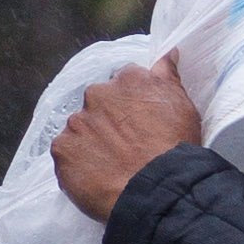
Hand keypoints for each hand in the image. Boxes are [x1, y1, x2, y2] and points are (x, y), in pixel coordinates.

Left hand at [52, 53, 203, 220]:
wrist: (157, 190)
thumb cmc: (175, 147)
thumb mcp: (182, 104)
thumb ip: (168, 75)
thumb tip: (168, 54)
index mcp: (127, 79)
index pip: (122, 83)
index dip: (130, 104)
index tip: (137, 121)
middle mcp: (97, 94)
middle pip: (97, 103)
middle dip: (107, 120)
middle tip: (124, 145)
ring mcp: (76, 121)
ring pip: (80, 127)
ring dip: (90, 140)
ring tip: (109, 163)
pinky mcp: (62, 148)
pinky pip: (66, 152)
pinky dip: (76, 161)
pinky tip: (94, 174)